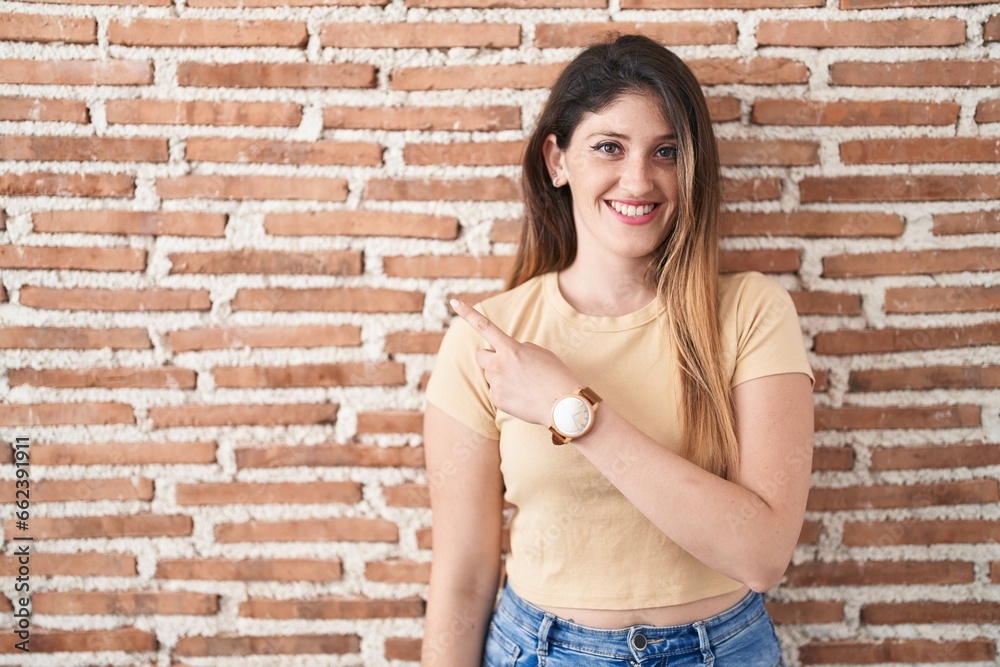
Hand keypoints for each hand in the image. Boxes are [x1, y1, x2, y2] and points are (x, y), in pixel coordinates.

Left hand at [450, 298, 581, 425]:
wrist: (563, 405)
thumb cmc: (555, 375)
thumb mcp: (539, 353)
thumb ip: (518, 349)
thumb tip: (504, 356)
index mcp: (511, 348)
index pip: (484, 326)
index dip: (468, 313)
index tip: (453, 302)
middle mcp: (499, 364)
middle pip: (481, 356)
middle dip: (490, 358)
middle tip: (509, 366)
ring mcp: (496, 383)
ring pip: (491, 376)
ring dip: (501, 377)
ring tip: (524, 384)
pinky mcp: (497, 400)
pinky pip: (496, 392)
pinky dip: (506, 393)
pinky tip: (522, 396)